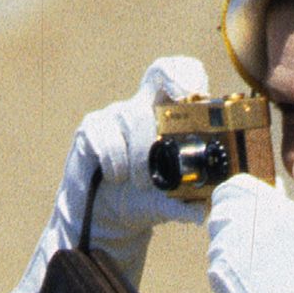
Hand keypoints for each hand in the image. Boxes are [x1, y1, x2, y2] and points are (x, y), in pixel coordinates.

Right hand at [0, 55, 209, 292]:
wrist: (109, 220)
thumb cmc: (148, 201)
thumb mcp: (173, 203)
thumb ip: (189, 204)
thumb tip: (203, 212)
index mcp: (167, 115)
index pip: (174, 73)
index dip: (183, 72)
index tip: (189, 93)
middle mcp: (140, 106)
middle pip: (154, 89)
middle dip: (161, 132)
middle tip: (160, 161)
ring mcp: (113, 115)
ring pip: (130, 119)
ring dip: (137, 157)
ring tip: (139, 183)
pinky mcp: (90, 131)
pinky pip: (104, 138)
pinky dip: (114, 162)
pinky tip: (116, 177)